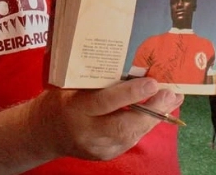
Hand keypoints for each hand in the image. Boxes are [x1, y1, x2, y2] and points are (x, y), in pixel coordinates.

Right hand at [32, 78, 182, 161]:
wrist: (43, 132)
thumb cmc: (58, 99)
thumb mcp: (68, 84)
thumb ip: (93, 77)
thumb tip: (127, 60)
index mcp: (74, 109)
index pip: (105, 102)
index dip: (131, 94)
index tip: (152, 82)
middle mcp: (86, 132)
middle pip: (124, 125)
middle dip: (152, 110)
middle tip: (171, 93)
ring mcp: (96, 147)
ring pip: (131, 135)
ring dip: (154, 117)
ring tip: (172, 99)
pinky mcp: (105, 155)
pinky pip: (129, 140)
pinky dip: (145, 125)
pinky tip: (158, 111)